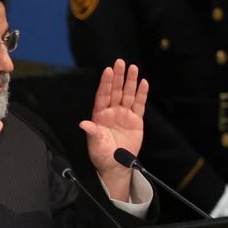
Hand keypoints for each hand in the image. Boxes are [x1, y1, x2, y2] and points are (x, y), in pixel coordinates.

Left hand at [80, 59, 148, 200]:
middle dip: (118, 77)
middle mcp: (112, 112)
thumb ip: (92, 132)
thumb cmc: (102, 155)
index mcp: (100, 115)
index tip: (108, 70)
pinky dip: (141, 94)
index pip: (103, 95)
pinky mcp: (136, 121)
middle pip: (116, 91)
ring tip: (133, 68)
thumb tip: (83, 124)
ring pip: (128, 95)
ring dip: (130, 81)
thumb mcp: (95, 144)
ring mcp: (124, 115)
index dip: (106, 83)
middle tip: (120, 62)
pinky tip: (143, 83)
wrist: (116, 166)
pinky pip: (139, 105)